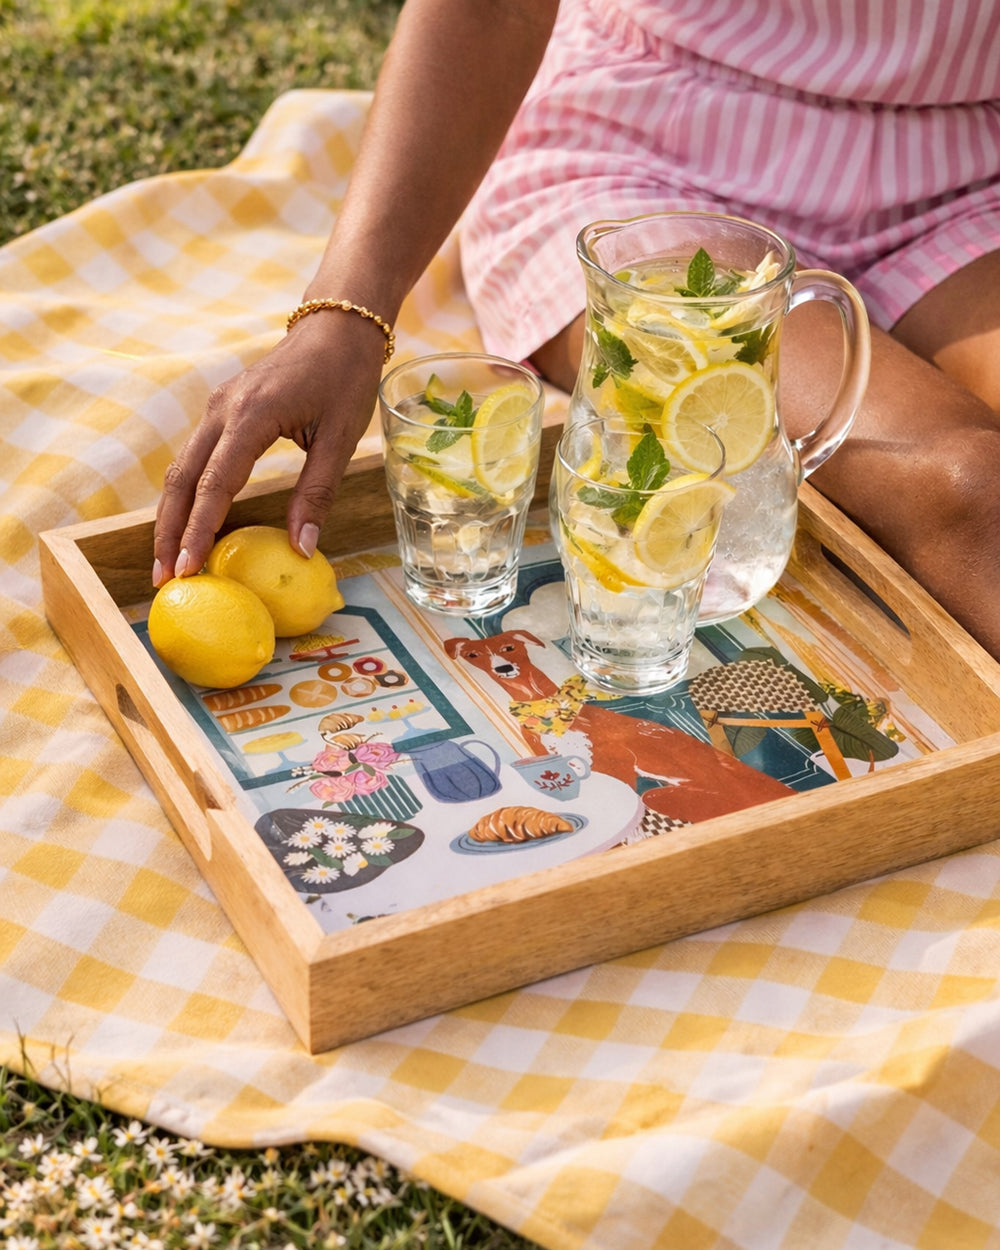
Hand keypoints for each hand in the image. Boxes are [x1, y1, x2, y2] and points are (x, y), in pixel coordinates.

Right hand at [153, 312, 386, 585]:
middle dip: (168, 532)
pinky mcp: (220, 411)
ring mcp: (216, 408)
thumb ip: (317, 494)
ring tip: (169, 563)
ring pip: (180, 470)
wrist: (337, 326)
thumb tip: (302, 549)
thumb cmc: (345, 378)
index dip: (198, 530)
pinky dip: (187, 496)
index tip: (187, 569)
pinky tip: (189, 527)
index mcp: (252, 415)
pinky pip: (194, 459)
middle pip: (180, 479)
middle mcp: (222, 410)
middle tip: (164, 579)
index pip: (215, 483)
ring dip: (172, 517)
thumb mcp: (342, 438)